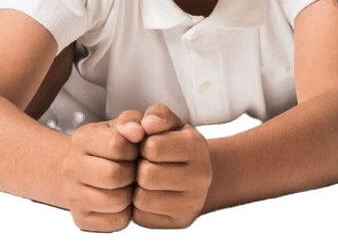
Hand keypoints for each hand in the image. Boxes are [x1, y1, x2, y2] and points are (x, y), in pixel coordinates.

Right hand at [61, 111, 142, 232]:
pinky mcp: (81, 219)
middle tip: (132, 170)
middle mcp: (70, 168)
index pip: (117, 145)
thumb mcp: (118, 126)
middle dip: (132, 173)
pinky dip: (126, 213)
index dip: (133, 149)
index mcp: (81, 139)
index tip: (132, 151)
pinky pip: (116, 222)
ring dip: (130, 194)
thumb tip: (138, 131)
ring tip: (127, 185)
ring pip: (117, 201)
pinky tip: (122, 201)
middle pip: (115, 175)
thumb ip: (131, 120)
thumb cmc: (108, 146)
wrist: (81, 171)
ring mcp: (72, 196)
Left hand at [132, 105, 211, 228]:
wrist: (198, 176)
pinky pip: (143, 217)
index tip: (149, 146)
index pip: (152, 147)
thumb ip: (155, 114)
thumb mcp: (170, 123)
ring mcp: (193, 203)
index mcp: (197, 146)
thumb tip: (147, 123)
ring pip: (142, 198)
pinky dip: (139, 207)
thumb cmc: (175, 144)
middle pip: (146, 175)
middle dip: (139, 168)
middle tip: (145, 165)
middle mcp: (201, 177)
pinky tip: (150, 196)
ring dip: (136, 189)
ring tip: (146, 181)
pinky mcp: (181, 222)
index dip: (143, 145)